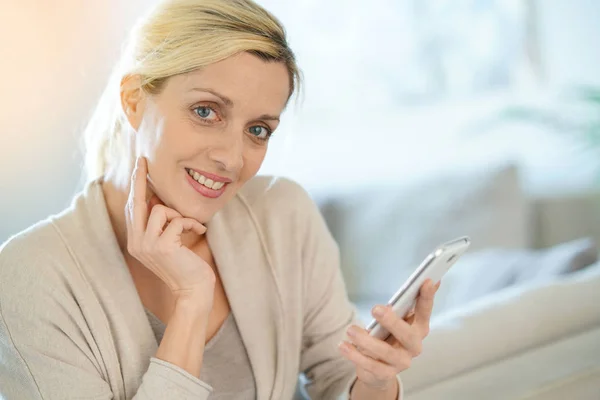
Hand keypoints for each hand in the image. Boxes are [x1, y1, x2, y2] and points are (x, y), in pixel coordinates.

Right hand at [126, 156, 215, 304]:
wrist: (193, 290)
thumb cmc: (186, 264)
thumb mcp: (168, 242)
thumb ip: (160, 224)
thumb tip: (159, 197)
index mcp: (135, 241)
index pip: (132, 208)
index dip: (134, 186)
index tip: (138, 166)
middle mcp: (136, 243)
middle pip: (136, 203)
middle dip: (140, 179)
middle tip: (144, 161)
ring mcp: (147, 245)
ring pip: (160, 209)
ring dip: (179, 215)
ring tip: (190, 227)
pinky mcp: (162, 246)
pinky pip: (177, 220)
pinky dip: (191, 223)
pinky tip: (199, 231)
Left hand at [339, 279, 439, 392]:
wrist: (378, 370)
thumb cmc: (387, 336)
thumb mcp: (394, 320)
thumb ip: (401, 306)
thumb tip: (412, 288)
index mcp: (419, 328)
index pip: (425, 311)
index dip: (427, 297)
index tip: (426, 280)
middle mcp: (414, 346)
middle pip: (407, 334)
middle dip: (392, 321)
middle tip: (375, 308)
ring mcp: (402, 362)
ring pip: (385, 352)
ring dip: (366, 341)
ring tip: (350, 330)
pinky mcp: (386, 374)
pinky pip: (370, 366)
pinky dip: (355, 355)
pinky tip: (343, 346)